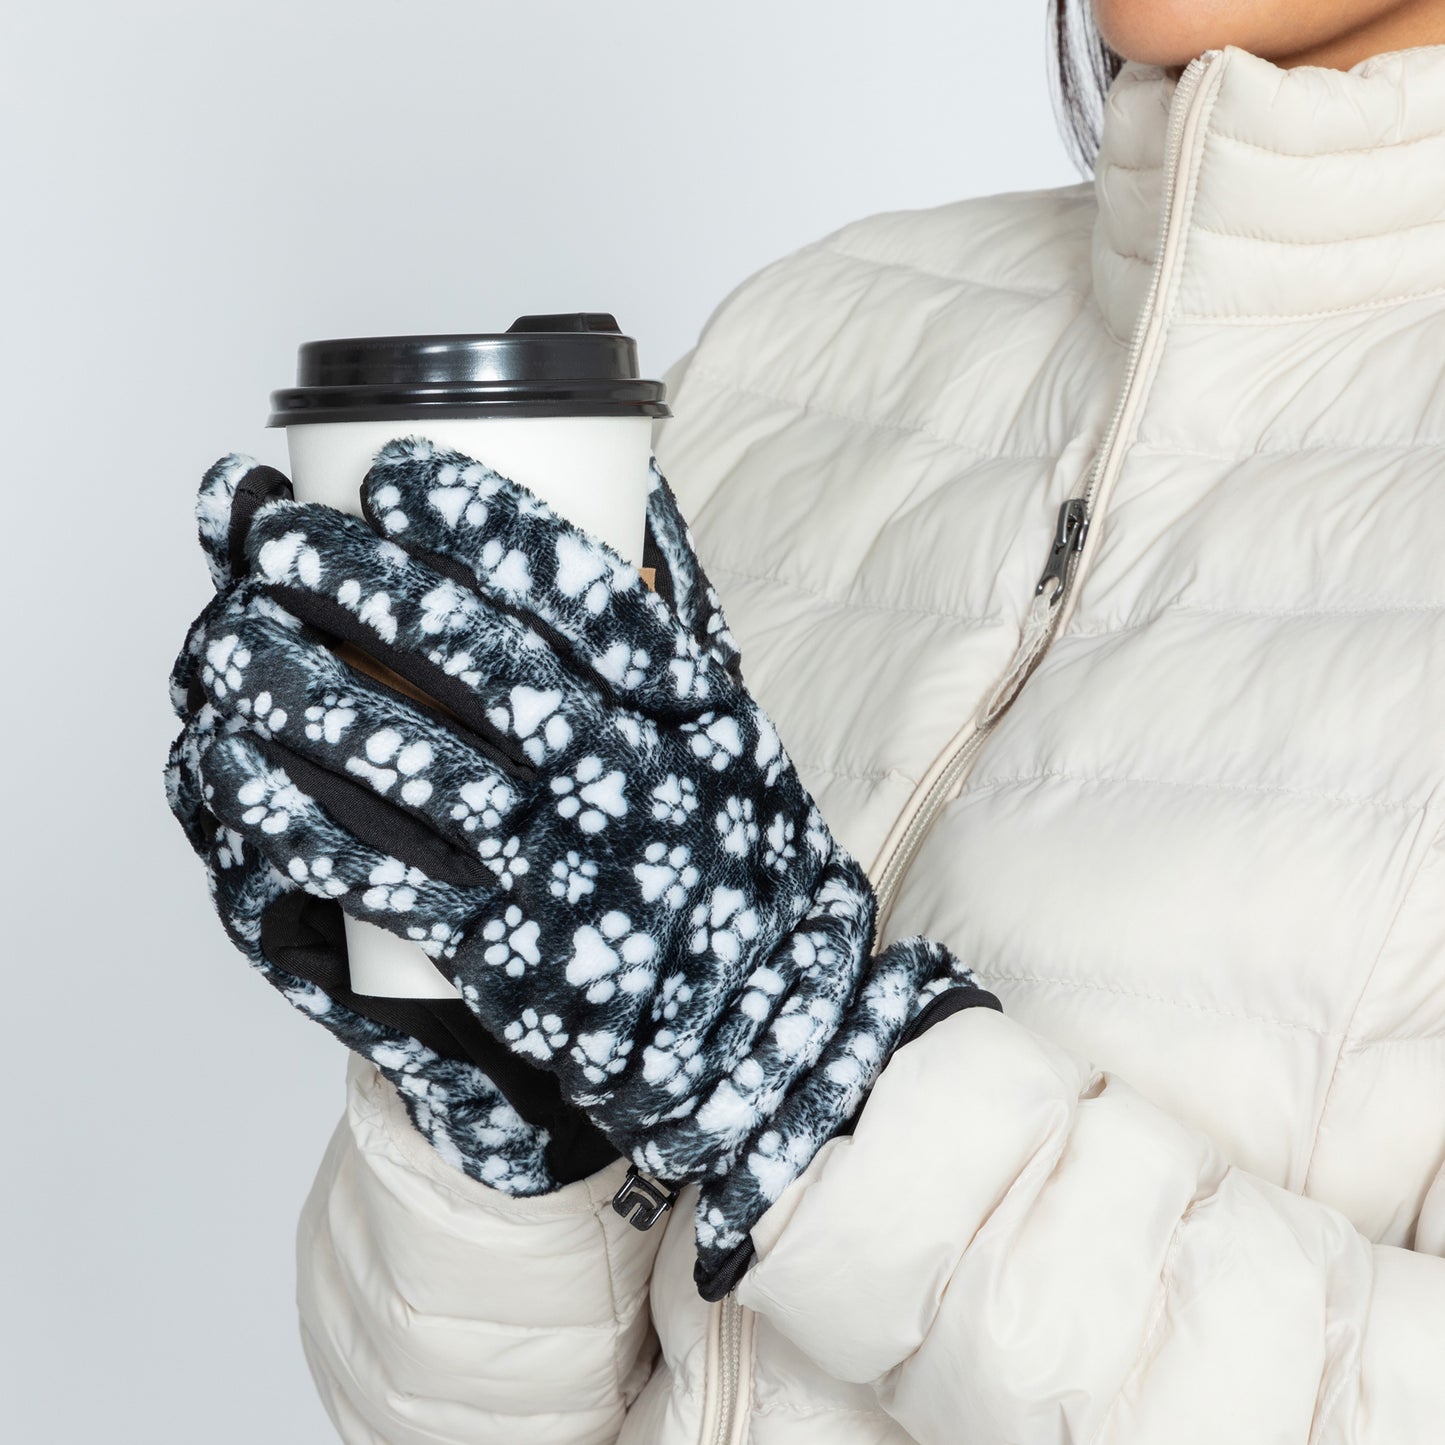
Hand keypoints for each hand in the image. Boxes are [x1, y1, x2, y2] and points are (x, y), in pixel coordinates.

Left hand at [191, 438, 997, 1295]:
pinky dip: (286, 814)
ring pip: (406, 760)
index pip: (584, 595)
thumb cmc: (729, 846)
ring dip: (297, 687)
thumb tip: (629, 481)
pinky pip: (374, 872)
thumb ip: (676, 611)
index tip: (393, 474)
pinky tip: (225, 762)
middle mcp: (630, 782)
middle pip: (476, 662)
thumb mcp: (731, 724)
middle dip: (359, 582)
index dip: (481, 523)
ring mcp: (562, 871)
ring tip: (229, 631)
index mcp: (689, 712)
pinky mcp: (502, 952)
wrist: (750, 1017)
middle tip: (278, 535)